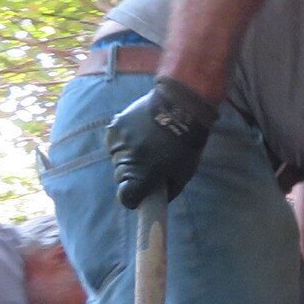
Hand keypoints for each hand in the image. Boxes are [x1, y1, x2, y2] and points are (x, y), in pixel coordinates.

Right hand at [107, 76, 218, 208]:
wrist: (182, 106)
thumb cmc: (187, 143)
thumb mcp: (184, 173)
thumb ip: (169, 190)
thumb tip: (157, 197)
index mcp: (142, 176)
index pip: (126, 197)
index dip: (133, 198)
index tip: (140, 194)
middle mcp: (125, 161)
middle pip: (121, 177)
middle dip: (133, 175)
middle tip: (150, 164)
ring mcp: (118, 142)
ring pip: (117, 158)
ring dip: (129, 154)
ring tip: (149, 143)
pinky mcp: (115, 125)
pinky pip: (116, 140)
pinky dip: (126, 139)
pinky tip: (142, 131)